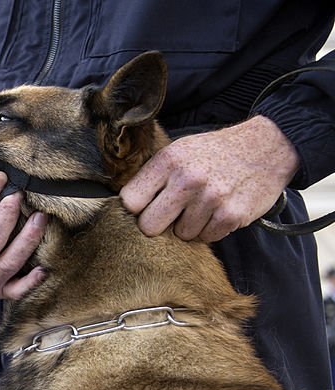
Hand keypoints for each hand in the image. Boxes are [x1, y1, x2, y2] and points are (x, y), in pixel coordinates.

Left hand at [120, 116, 298, 242]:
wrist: (268, 146)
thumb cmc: (215, 153)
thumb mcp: (180, 151)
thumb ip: (154, 177)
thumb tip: (125, 208)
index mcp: (168, 161)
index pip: (130, 202)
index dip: (136, 209)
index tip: (145, 208)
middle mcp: (187, 180)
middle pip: (149, 226)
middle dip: (159, 224)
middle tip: (173, 214)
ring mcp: (210, 199)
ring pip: (180, 235)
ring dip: (190, 226)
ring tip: (203, 205)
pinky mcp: (231, 215)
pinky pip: (206, 238)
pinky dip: (212, 229)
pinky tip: (219, 210)